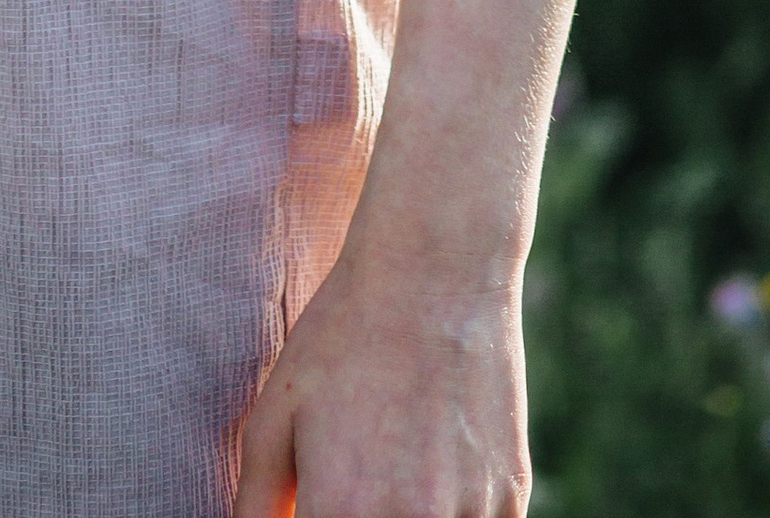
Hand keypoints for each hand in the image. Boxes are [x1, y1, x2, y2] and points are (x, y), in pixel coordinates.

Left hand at [234, 251, 527, 517]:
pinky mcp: (511, 501)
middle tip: (354, 490)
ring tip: (391, 471)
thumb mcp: (274, 416)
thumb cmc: (342, 339)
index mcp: (343, 510)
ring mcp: (469, 516)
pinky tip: (430, 476)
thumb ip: (257, 503)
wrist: (433, 275)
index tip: (315, 506)